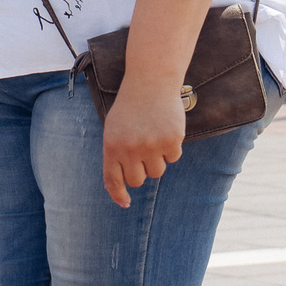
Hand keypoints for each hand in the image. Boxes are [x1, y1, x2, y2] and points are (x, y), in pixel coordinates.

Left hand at [100, 77, 187, 207]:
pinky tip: (165, 130)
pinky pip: (173, 158)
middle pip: (138, 180)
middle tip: (143, 153)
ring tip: (153, 137)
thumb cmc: (130, 107)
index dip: (119, 195)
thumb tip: (121, 184)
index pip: (113, 180)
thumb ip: (115, 155)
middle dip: (141, 172)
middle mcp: (130, 149)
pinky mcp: (171, 141)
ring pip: (157, 172)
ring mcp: (152, 146)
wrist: (150, 82)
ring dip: (157, 160)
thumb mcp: (113, 129)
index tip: (125, 203)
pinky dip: (171, 148)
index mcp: (112, 146)